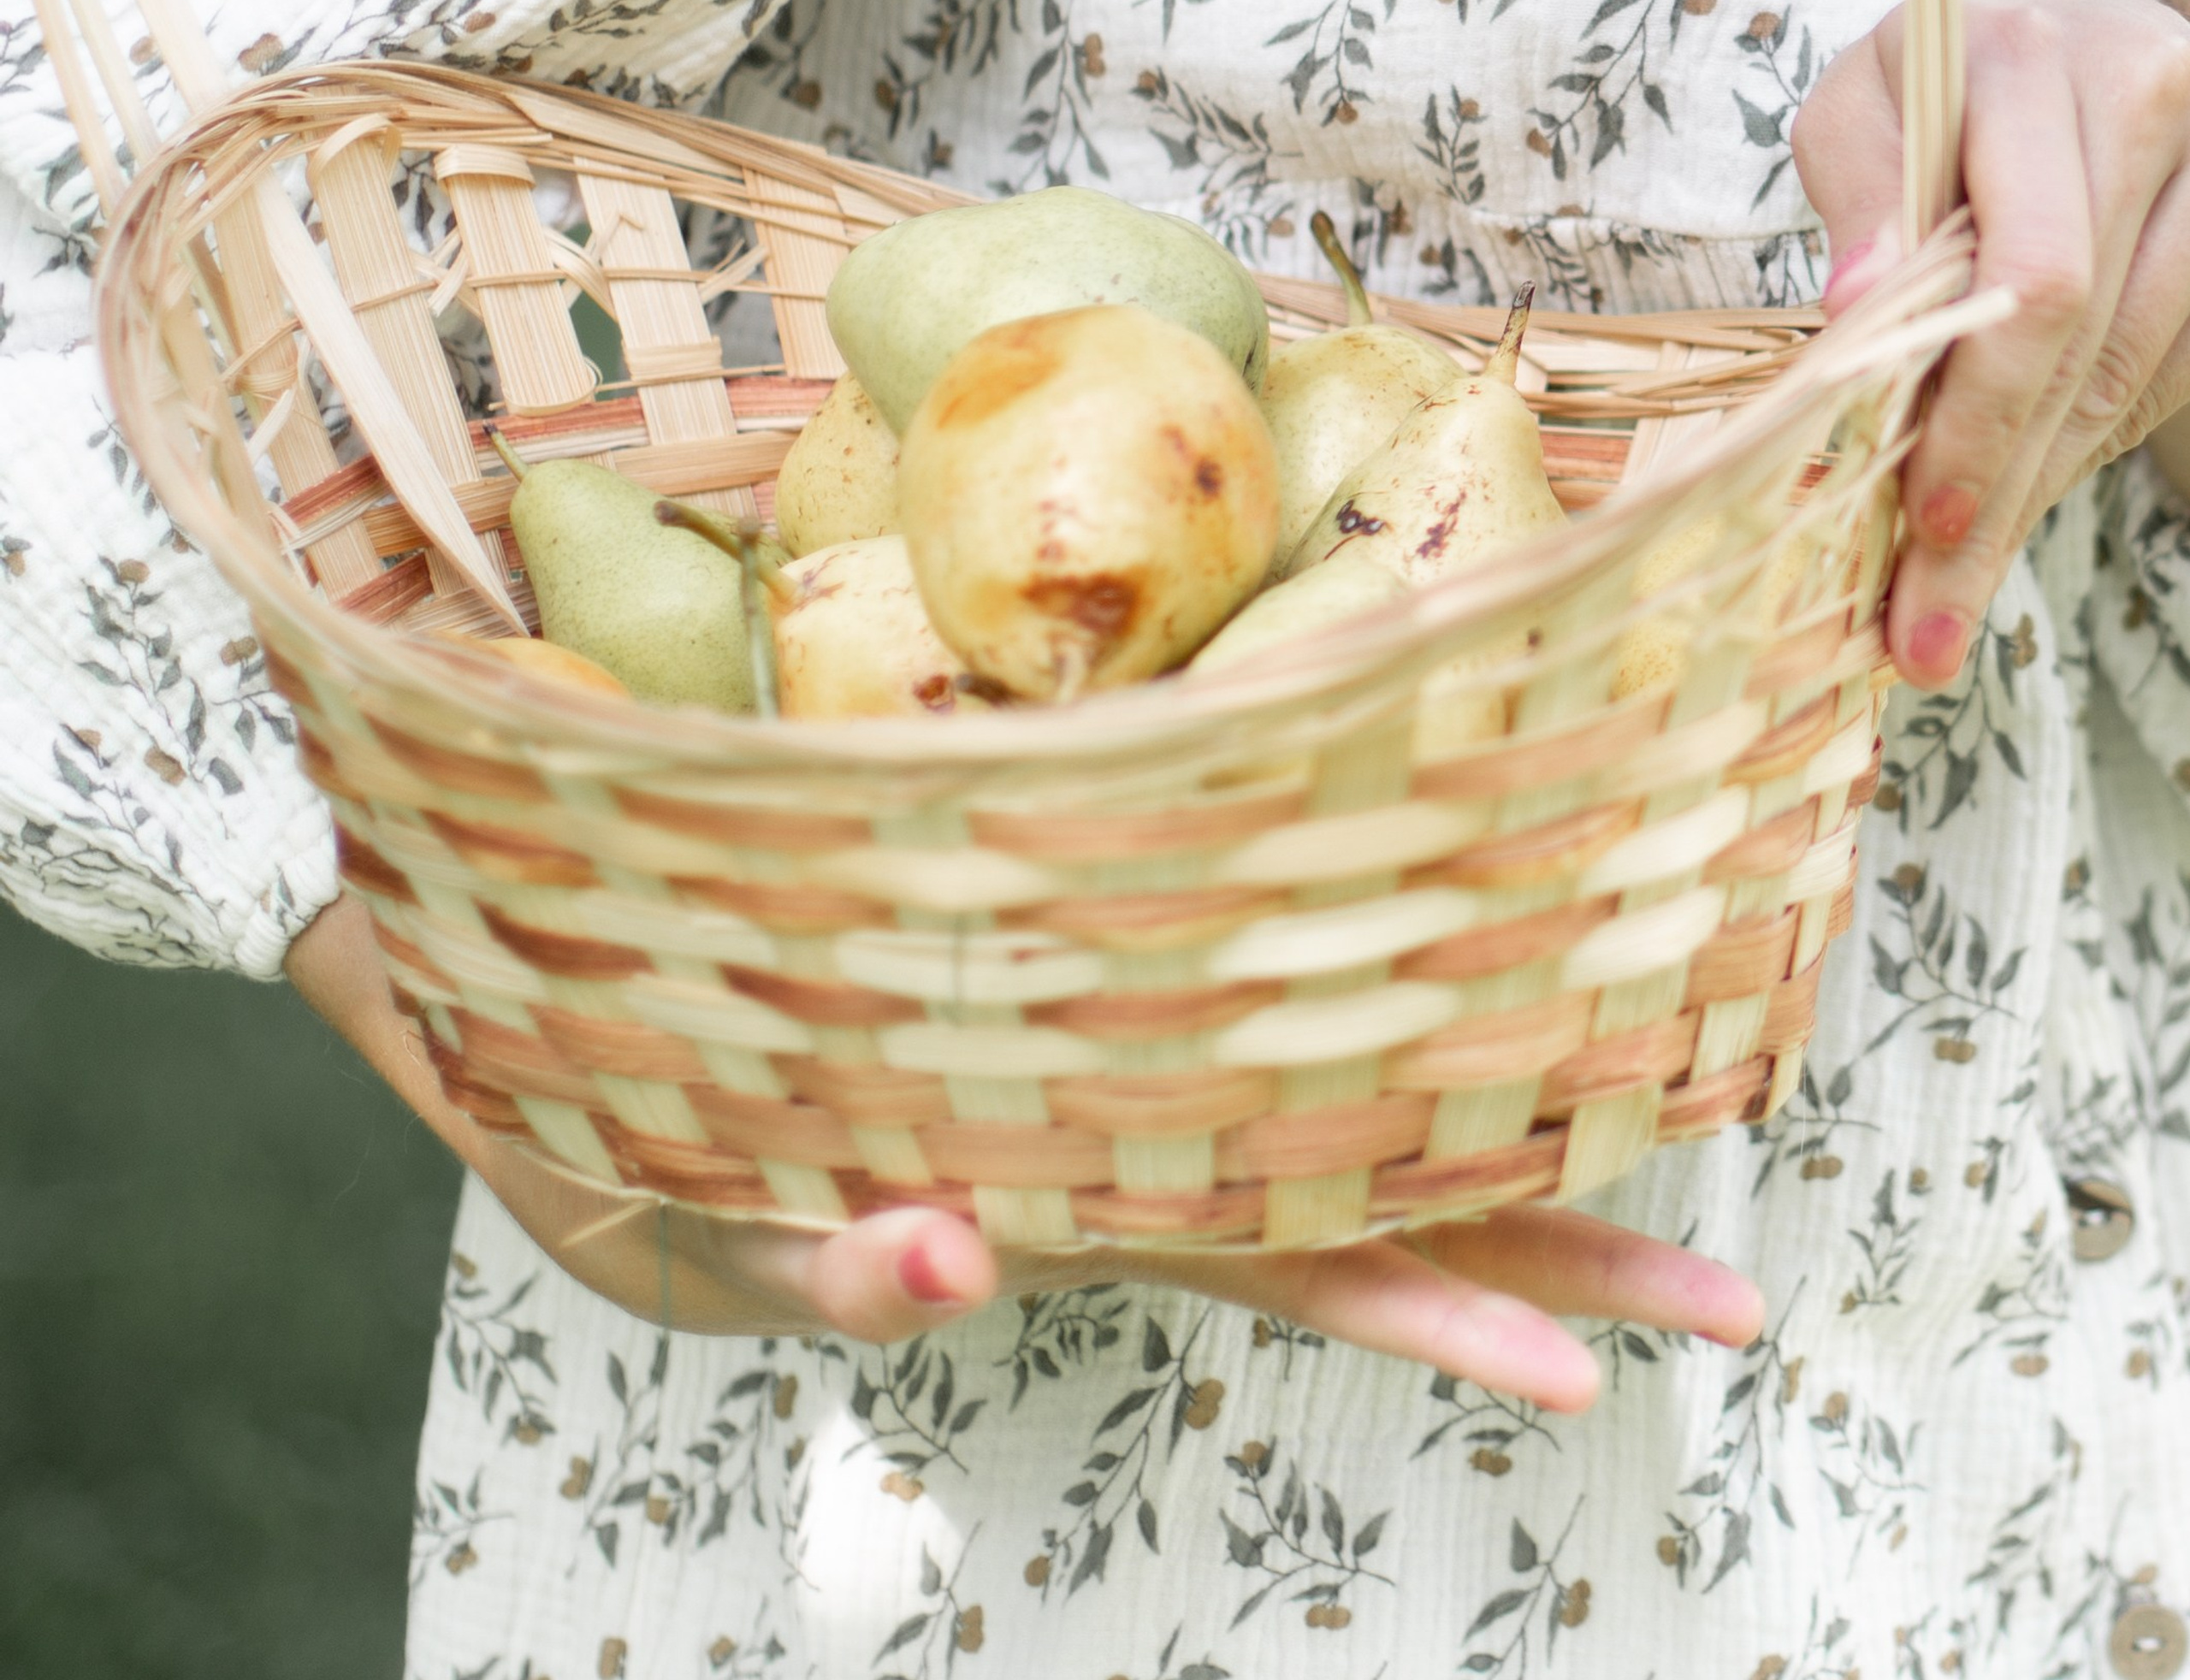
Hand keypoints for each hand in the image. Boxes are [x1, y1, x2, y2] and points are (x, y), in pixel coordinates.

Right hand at [288, 895, 1760, 1411]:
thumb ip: (824, 1267)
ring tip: (1651, 1192)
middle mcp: (1114, 1141)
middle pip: (1351, 1207)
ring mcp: (1096, 1070)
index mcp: (1057, 1201)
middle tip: (1730, 1300)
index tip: (1597, 1351)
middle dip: (1534, 1253)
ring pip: (1312, 1118)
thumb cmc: (613, 1124)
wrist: (553, 1001)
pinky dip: (1332, 1005)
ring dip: (1479, 1149)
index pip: (1277, 1259)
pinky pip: (1213, 1011)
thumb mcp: (688, 1236)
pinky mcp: (1046, 985)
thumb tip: (964, 1261)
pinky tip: (1437, 962)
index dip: (1435, 1300)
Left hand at [1794, 0, 2189, 684]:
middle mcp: (2155, 102)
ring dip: (2039, 494)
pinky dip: (2078, 447)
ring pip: (2134, 370)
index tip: (1918, 523)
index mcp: (2040, 65)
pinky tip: (2010, 503)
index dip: (1979, 415)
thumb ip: (1858, 187)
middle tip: (1929, 622)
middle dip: (1999, 494)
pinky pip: (2163, 368)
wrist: (2048, 12)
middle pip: (2088, 345)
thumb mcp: (1855, 98)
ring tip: (1953, 594)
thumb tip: (1859, 304)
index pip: (2032, 280)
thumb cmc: (1927, 65)